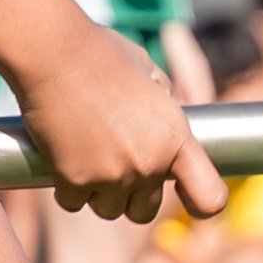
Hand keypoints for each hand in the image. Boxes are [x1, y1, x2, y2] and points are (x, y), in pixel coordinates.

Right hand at [15, 23, 223, 225]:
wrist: (53, 52)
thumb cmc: (98, 52)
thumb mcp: (147, 71)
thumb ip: (161, 100)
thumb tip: (165, 107)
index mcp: (175, 137)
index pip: (209, 198)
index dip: (200, 204)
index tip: (184, 196)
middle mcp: (150, 163)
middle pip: (144, 210)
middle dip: (129, 195)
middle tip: (111, 163)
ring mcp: (113, 175)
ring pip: (108, 209)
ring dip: (96, 191)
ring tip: (83, 155)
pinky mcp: (75, 180)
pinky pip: (73, 202)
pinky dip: (65, 186)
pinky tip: (61, 157)